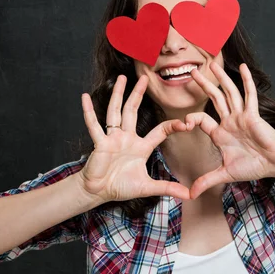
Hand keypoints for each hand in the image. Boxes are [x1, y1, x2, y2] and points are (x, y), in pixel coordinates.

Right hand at [77, 74, 190, 203]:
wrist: (99, 192)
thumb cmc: (120, 186)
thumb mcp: (148, 187)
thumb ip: (168, 188)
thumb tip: (189, 195)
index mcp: (140, 146)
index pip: (160, 131)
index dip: (172, 126)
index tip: (186, 123)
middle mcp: (127, 137)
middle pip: (133, 111)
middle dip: (139, 94)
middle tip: (145, 78)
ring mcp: (112, 138)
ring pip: (116, 112)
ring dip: (119, 95)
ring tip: (122, 79)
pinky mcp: (100, 143)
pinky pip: (94, 126)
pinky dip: (89, 112)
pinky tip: (84, 97)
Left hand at [184, 62, 274, 198]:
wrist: (273, 164)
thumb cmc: (253, 167)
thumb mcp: (225, 174)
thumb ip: (207, 181)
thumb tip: (190, 195)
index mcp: (221, 133)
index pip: (202, 120)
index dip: (192, 119)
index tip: (183, 123)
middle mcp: (230, 121)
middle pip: (214, 99)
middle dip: (203, 85)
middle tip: (192, 72)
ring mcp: (241, 116)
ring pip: (229, 93)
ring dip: (221, 78)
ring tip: (212, 64)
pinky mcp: (253, 114)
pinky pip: (249, 95)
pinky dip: (246, 81)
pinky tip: (242, 68)